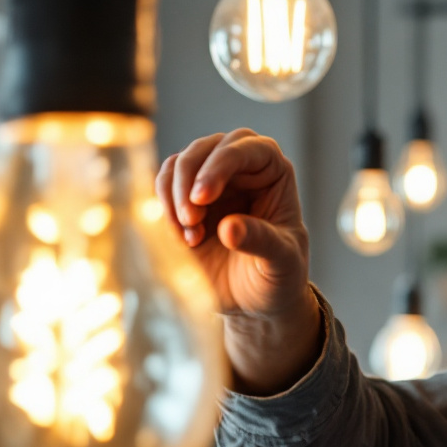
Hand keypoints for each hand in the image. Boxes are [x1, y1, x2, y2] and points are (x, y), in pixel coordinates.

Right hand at [156, 129, 320, 393]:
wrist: (256, 300)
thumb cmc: (278, 275)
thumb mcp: (281, 262)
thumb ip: (261, 242)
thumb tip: (228, 228)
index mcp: (273, 173)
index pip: (245, 146)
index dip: (220, 163)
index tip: (202, 198)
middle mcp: (242, 169)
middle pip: (206, 148)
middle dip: (190, 180)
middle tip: (190, 220)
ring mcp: (212, 181)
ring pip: (180, 163)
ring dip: (174, 197)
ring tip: (190, 236)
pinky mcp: (187, 199)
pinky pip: (165, 185)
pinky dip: (165, 208)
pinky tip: (184, 238)